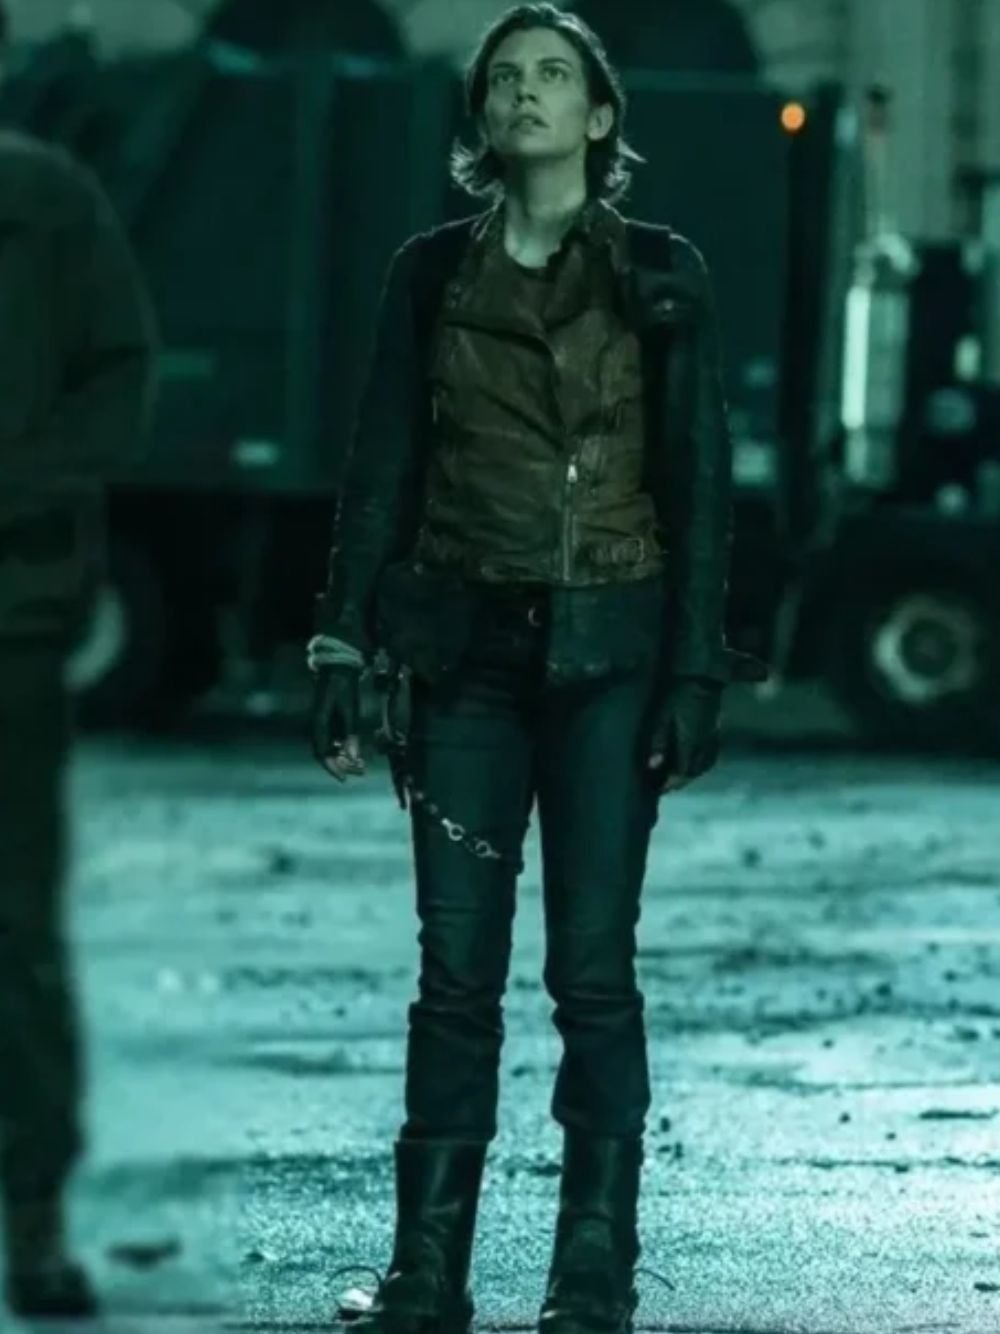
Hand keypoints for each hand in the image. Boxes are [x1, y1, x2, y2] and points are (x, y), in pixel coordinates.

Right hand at [311, 665, 365, 781]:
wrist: (337, 664)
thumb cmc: (343, 684)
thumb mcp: (350, 708)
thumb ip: (351, 732)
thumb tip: (353, 756)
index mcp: (318, 724)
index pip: (322, 753)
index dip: (332, 768)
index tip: (344, 779)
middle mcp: (317, 725)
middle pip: (325, 753)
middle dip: (341, 765)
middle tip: (359, 772)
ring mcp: (322, 722)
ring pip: (330, 747)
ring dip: (343, 757)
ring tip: (359, 765)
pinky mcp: (329, 718)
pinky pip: (334, 739)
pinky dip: (344, 747)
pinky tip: (355, 752)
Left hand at [646, 677, 721, 792]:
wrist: (701, 677)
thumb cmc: (677, 696)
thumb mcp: (662, 718)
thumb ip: (658, 742)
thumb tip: (652, 766)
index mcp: (689, 745)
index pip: (680, 773)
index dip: (668, 784)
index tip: (657, 789)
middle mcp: (703, 746)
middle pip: (692, 772)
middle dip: (679, 781)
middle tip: (665, 786)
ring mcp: (711, 738)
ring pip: (703, 765)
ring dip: (690, 774)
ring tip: (678, 777)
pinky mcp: (716, 731)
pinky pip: (710, 755)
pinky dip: (701, 764)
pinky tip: (694, 761)